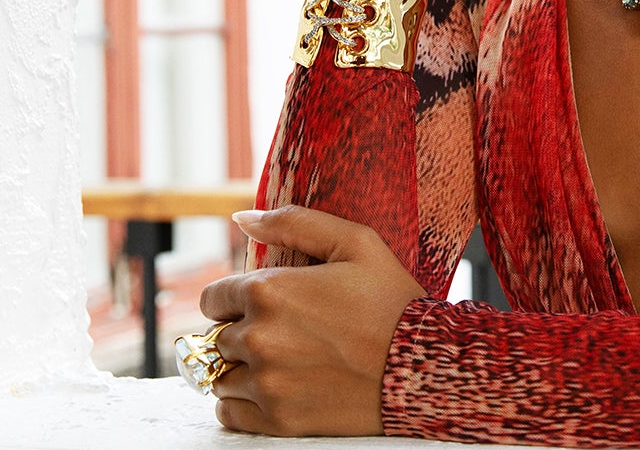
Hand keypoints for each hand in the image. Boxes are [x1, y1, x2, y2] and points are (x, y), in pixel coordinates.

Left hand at [198, 204, 431, 436]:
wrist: (426, 367)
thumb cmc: (393, 302)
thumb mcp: (355, 243)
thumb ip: (293, 224)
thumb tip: (240, 218)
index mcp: (268, 292)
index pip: (213, 299)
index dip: (234, 300)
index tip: (259, 306)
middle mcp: (259, 339)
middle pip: (217, 339)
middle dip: (241, 334)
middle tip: (281, 335)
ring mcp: (267, 384)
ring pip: (220, 376)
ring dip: (239, 370)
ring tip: (278, 364)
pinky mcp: (279, 420)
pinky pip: (229, 414)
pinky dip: (240, 404)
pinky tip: (271, 390)